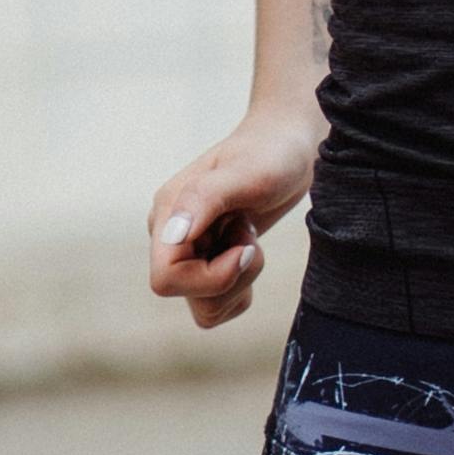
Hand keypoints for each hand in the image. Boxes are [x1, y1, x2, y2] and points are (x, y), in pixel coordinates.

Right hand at [148, 112, 317, 330]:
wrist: (287, 148)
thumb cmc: (269, 153)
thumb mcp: (246, 172)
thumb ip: (204, 199)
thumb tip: (173, 234)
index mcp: (169, 214)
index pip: (165, 279)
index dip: (209, 277)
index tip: (242, 248)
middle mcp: (171, 237)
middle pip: (187, 294)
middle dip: (231, 276)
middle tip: (249, 235)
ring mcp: (189, 253)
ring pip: (204, 306)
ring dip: (239, 280)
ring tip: (248, 238)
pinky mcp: (208, 263)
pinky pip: (219, 304)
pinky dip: (242, 287)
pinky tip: (248, 249)